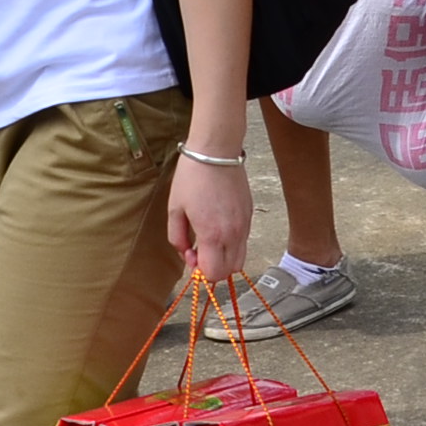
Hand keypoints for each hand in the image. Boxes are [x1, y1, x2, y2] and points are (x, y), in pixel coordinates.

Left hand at [165, 153, 251, 281]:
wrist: (216, 151)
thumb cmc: (192, 178)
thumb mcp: (175, 209)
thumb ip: (178, 239)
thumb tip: (187, 254)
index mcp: (213, 234)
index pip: (214, 273)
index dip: (200, 272)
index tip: (191, 255)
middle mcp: (233, 233)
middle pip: (229, 271)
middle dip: (213, 267)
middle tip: (199, 250)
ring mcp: (245, 224)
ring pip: (240, 258)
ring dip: (225, 258)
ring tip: (210, 240)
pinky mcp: (250, 214)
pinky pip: (244, 241)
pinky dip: (232, 244)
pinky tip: (219, 227)